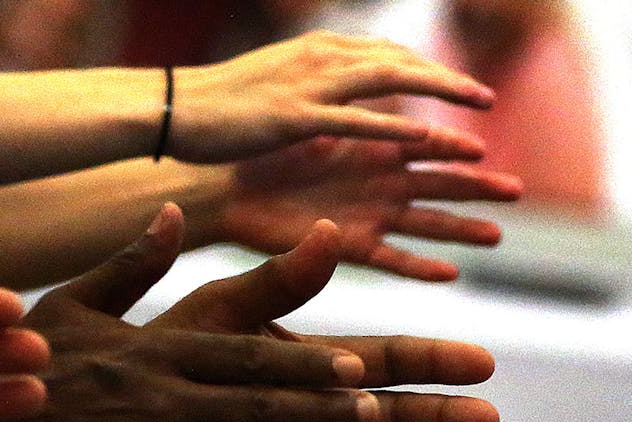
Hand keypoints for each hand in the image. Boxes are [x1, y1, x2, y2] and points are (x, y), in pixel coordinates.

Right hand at [0, 205, 497, 421]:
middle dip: (323, 408)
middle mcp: (157, 396)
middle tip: (384, 413)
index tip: (358, 365)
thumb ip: (132, 263)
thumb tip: (172, 211)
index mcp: (150, 349)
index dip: (303, 361)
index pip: (241, 353)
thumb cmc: (21, 360)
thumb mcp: (73, 302)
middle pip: (255, 401)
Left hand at [149, 215, 498, 421]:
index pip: (380, 359)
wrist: (114, 407)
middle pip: (388, 413)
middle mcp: (311, 411)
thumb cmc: (164, 350)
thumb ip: (276, 281)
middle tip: (489, 419)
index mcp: (305, 363)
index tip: (481, 360)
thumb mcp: (221, 312)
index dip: (430, 360)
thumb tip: (329, 227)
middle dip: (436, 415)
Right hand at [169, 30, 495, 162]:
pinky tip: (427, 139)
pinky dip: (395, 127)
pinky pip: (356, 120)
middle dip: (447, 79)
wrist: (169, 109)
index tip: (455, 86)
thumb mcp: (269, 82)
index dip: (424, 69)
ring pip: (391, 82)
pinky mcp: (294, 117)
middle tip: (486, 98)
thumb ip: (306, 82)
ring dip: (440, 94)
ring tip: (478, 113)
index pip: (383, 53)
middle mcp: (319, 57)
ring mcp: (309, 85)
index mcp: (314, 49)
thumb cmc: (212, 103)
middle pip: (400, 62)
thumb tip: (327, 92)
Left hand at [211, 129, 522, 280]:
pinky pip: (391, 260)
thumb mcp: (314, 130)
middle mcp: (381, 184)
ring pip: (426, 224)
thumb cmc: (268, 153)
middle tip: (517, 191)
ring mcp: (371, 217)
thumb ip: (352, 123)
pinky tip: (450, 272)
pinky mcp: (351, 247)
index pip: (426, 146)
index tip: (480, 147)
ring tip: (497, 233)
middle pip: (440, 186)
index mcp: (377, 149)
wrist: (229, 190)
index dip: (451, 147)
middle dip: (477, 188)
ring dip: (460, 229)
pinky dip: (419, 267)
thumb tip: (383, 98)